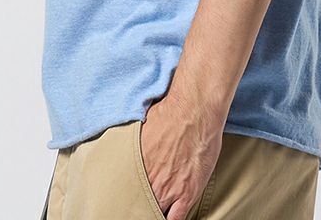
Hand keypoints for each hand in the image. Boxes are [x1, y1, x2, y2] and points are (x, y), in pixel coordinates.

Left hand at [140, 91, 223, 219]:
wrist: (194, 110)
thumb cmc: (171, 113)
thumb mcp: (143, 126)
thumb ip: (136, 144)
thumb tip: (128, 144)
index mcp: (136, 164)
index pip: (126, 191)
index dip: (128, 196)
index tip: (128, 196)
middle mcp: (150, 180)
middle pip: (139, 204)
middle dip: (139, 206)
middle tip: (140, 205)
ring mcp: (169, 189)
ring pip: (156, 214)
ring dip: (155, 213)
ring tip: (154, 211)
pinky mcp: (187, 193)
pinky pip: (176, 219)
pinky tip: (169, 218)